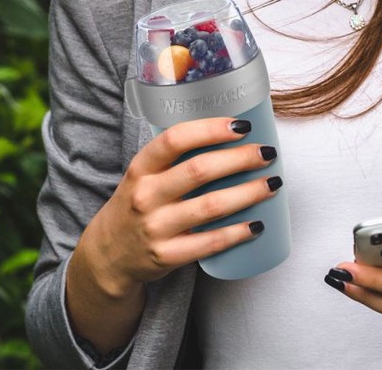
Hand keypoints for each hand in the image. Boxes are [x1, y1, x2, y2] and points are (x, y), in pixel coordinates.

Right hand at [66, 116, 280, 351]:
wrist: (108, 255)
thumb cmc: (140, 202)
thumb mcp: (146, 174)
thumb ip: (178, 155)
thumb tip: (234, 132)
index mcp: (142, 167)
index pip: (175, 139)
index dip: (211, 129)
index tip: (241, 125)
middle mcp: (145, 195)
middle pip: (200, 170)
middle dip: (240, 159)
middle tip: (267, 153)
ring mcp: (155, 228)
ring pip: (210, 206)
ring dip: (248, 193)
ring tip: (272, 183)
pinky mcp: (166, 256)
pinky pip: (209, 242)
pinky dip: (237, 232)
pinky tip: (257, 224)